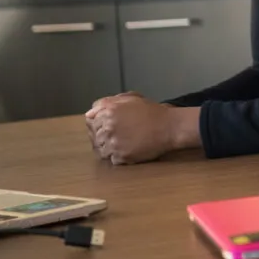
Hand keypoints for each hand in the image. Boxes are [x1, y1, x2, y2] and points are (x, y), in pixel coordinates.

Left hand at [85, 94, 199, 164]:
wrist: (169, 127)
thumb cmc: (152, 112)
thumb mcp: (131, 99)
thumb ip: (108, 102)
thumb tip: (90, 112)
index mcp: (109, 111)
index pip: (89, 120)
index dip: (97, 123)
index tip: (107, 125)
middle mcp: (108, 127)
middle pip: (93, 135)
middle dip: (102, 135)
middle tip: (117, 135)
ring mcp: (113, 143)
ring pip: (100, 149)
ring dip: (108, 147)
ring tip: (122, 143)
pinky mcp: (121, 156)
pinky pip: (111, 159)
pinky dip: (117, 156)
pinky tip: (127, 150)